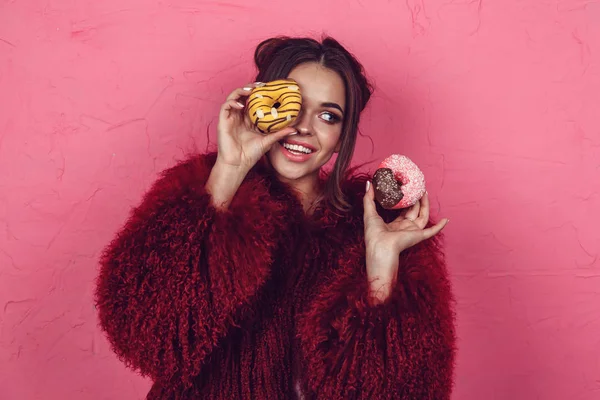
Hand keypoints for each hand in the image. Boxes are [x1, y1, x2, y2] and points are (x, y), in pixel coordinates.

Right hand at [215, 82, 297, 172]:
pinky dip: (233, 102)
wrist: (238, 164)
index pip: (253, 102)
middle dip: (251, 88)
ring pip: (234, 97)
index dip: (259, 94)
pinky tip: (241, 105)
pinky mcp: (223, 121)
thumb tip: (294, 129)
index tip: (269, 88)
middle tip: (261, 85)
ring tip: (251, 90)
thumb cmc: (250, 154)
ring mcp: (231, 118)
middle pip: (243, 96)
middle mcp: (239, 116)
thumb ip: (279, 133)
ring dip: (241, 91)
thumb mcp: (268, 141)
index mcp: (249, 119)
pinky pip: (225, 106)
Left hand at [363, 181, 448, 302]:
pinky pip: (432, 231)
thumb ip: (369, 198)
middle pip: (414, 211)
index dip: (405, 201)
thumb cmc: (373, 234)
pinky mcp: (419, 236)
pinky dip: (439, 226)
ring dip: (426, 205)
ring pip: (423, 216)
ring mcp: (413, 232)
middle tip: (417, 187)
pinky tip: (446, 220)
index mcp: (394, 225)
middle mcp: (405, 228)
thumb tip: (369, 182)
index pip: (402, 211)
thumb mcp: (369, 212)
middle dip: (416, 199)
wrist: (381, 247)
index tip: (406, 190)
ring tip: (425, 192)